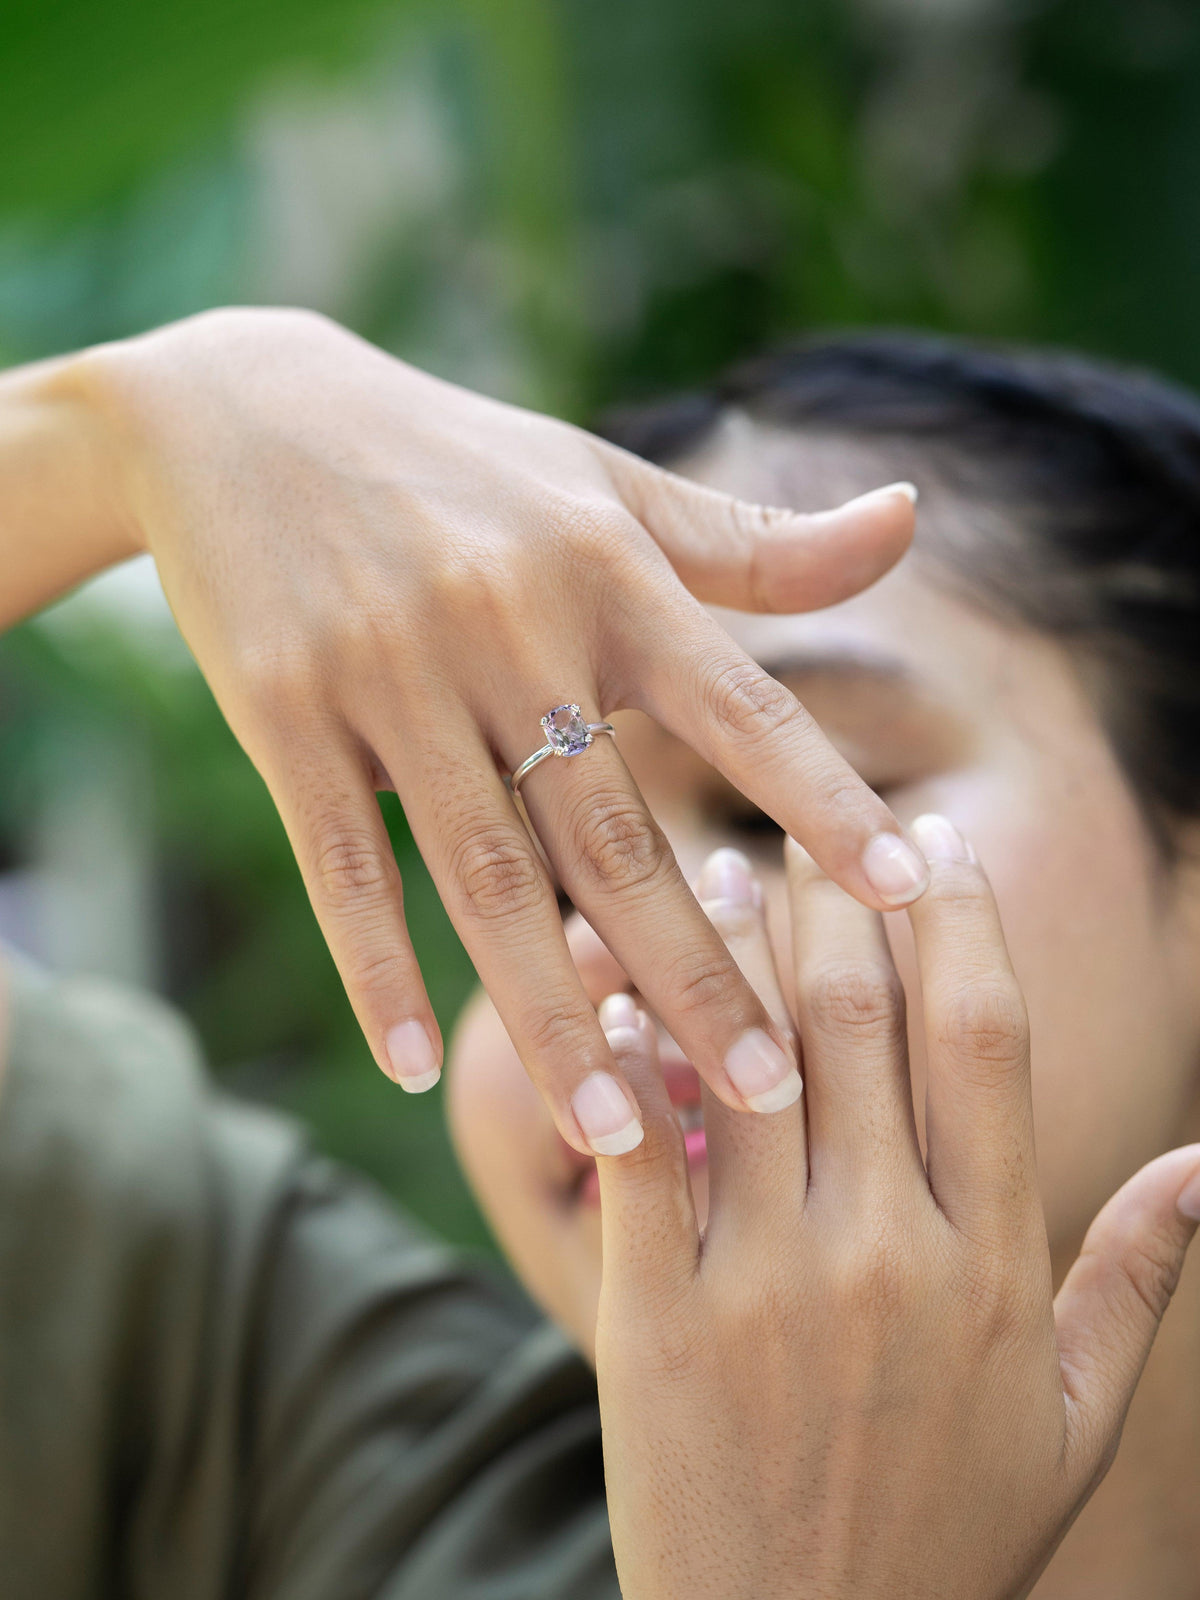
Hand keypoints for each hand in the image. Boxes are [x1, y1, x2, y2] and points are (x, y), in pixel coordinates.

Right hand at [82, 306, 925, 1151]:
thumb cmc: (459, 464)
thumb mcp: (607, 483)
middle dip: (698, 976)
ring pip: (486, 878)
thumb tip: (910, 516)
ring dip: (552, 1016)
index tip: (907, 897)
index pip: (741, 706)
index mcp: (607, 572)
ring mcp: (390, 675)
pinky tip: (415, 1069)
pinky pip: (343, 866)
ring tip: (616, 1133)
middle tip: (771, 1097)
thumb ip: (754, 538)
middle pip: (617, 837)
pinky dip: (379, 972)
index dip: (827, 802)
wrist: (239, 414)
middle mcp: (508, 626)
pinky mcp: (286, 715)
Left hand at [593, 818, 1199, 1597]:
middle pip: (864, 1017)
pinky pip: (642, 1150)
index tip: (935, 842)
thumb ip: (1140, 1276)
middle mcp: (892, 1250)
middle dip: (838, 897)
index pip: (987, 1038)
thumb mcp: (1072, 1417)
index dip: (962, 919)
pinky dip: (626, 1053)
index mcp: (995, 1260)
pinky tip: (617, 978)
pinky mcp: (659, 1320)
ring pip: (754, 1059)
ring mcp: (771, 1283)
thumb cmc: (947, 1533)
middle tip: (809, 826)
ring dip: (736, 944)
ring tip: (718, 866)